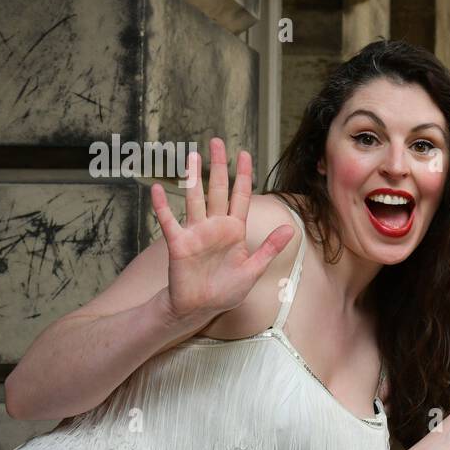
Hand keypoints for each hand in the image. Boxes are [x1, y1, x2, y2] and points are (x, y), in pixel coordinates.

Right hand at [150, 136, 295, 321]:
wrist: (201, 307)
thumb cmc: (226, 289)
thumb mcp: (254, 269)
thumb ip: (270, 248)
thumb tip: (290, 229)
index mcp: (235, 230)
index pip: (240, 196)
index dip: (243, 175)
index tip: (244, 153)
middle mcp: (215, 226)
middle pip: (217, 189)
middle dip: (218, 166)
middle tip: (216, 141)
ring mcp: (196, 232)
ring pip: (195, 199)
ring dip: (192, 178)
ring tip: (190, 155)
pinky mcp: (179, 243)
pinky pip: (169, 221)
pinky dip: (163, 206)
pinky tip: (159, 189)